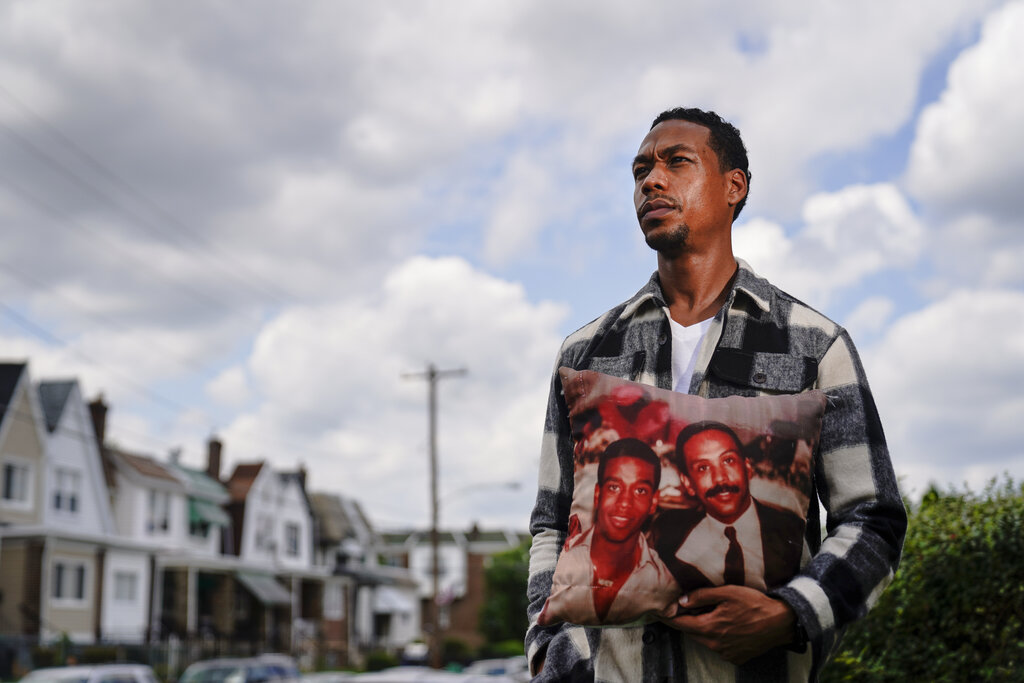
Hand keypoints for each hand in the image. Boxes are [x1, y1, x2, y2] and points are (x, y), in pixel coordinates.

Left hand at [658, 585, 795, 664]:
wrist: (781, 622)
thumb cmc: (755, 604)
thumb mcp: (727, 593)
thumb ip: (702, 596)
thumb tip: (682, 601)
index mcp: (710, 627)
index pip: (681, 624)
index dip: (669, 618)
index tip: (659, 612)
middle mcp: (716, 644)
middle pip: (692, 632)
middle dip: (687, 621)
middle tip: (685, 608)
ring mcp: (726, 654)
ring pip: (705, 640)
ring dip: (703, 629)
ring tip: (711, 614)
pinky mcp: (736, 658)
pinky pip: (719, 647)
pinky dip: (717, 637)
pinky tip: (727, 626)